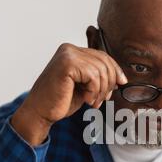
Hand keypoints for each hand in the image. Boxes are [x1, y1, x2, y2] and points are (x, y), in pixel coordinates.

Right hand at [11, 43, 127, 145]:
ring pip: (100, 70)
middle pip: (104, 62)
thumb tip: (120, 78)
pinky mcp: (67, 64)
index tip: (121, 83)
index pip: (102, 56)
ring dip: (101, 90)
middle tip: (102, 99)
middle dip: (109, 83)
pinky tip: (86, 99)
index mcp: (72, 52)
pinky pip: (93, 76)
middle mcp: (69, 49)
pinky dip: (94, 91)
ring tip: (92, 102)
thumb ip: (97, 77)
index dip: (115, 69)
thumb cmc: (61, 101)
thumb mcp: (84, 86)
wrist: (40, 112)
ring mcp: (67, 54)